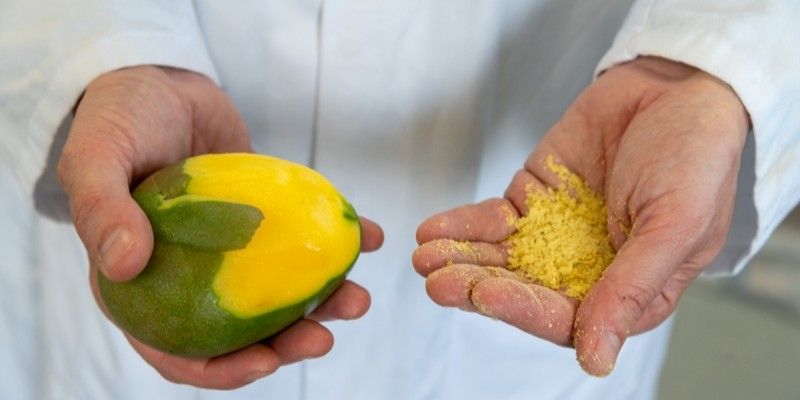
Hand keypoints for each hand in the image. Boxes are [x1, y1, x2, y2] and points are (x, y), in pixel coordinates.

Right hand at [58, 66, 383, 388]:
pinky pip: (302, 240)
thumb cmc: (117, 119)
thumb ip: (101, 210)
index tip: (265, 363)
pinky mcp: (267, 219)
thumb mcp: (94, 158)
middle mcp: (190, 277)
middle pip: (240, 333)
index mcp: (142, 285)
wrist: (160, 80)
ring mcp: (234, 251)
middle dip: (286, 343)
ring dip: (321, 303)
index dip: (221, 369)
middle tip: (324, 336)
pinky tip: (369, 236)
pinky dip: (339, 243)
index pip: (176, 351)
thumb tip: (121, 266)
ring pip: (279, 294)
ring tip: (357, 298)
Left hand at [413, 57, 748, 375]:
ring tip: (424, 257)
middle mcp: (586, 270)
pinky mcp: (532, 200)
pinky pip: (491, 220)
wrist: (674, 87)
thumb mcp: (674, 226)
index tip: (485, 294)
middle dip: (476, 286)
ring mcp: (554, 235)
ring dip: (460, 259)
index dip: (522, 308)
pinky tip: (432, 232)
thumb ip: (631, 289)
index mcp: (627, 292)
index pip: (565, 316)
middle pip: (521, 290)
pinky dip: (461, 226)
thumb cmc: (694, 158)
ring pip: (499, 257)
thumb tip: (597, 360)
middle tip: (437, 280)